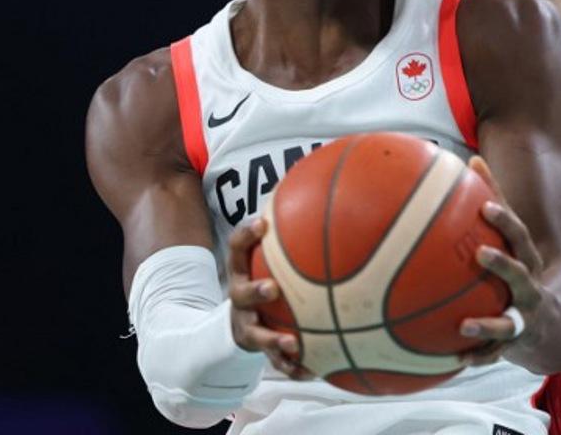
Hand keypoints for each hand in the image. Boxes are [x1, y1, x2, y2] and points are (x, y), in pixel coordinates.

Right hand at [226, 217, 312, 379]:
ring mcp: (248, 325)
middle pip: (241, 294)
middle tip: (272, 288)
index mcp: (242, 270)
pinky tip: (314, 371)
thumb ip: (290, 228)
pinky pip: (277, 361)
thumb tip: (324, 189)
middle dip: (255, 291)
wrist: (243, 319)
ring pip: (256, 335)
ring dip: (273, 340)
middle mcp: (241, 298)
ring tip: (292, 343)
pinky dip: (294, 367)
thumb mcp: (269, 253)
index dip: (246, 235)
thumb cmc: (266, 274)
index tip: (263, 224)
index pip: (236, 248)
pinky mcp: (261, 348)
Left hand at [459, 156, 545, 365]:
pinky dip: (479, 357)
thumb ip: (493, 203)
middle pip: (520, 273)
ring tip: (464, 325)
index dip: (504, 219)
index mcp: (527, 260)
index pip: (519, 235)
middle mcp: (529, 288)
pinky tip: (456, 360)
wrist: (558, 326)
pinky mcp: (517, 344)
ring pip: (508, 321)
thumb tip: (467, 160)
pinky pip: (496, 353)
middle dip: (502, 263)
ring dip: (487, 323)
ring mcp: (525, 317)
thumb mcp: (515, 243)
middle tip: (480, 253)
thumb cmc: (524, 272)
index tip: (485, 206)